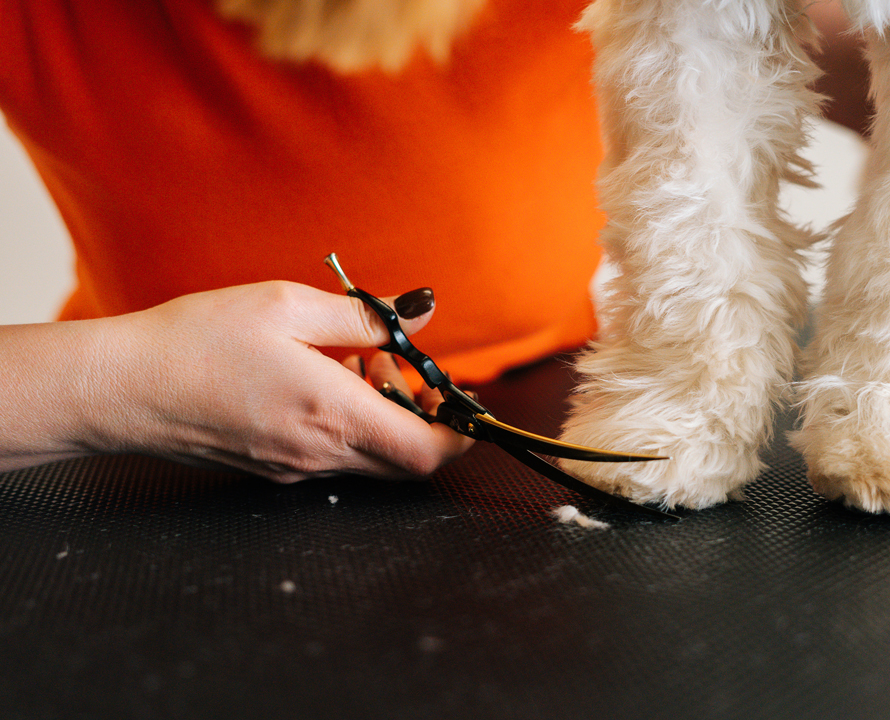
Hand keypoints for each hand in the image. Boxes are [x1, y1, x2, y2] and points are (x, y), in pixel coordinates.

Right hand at [81, 281, 472, 481]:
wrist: (121, 389)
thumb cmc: (197, 341)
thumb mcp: (287, 306)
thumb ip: (364, 316)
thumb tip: (422, 310)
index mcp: (332, 413)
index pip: (426, 452)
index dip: (459, 433)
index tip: (459, 397)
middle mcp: (320, 453)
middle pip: (406, 458)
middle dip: (417, 411)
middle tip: (382, 359)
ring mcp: (295, 468)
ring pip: (371, 455)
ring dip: (379, 413)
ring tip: (342, 360)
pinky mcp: (274, 469)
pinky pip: (335, 454)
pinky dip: (347, 422)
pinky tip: (314, 378)